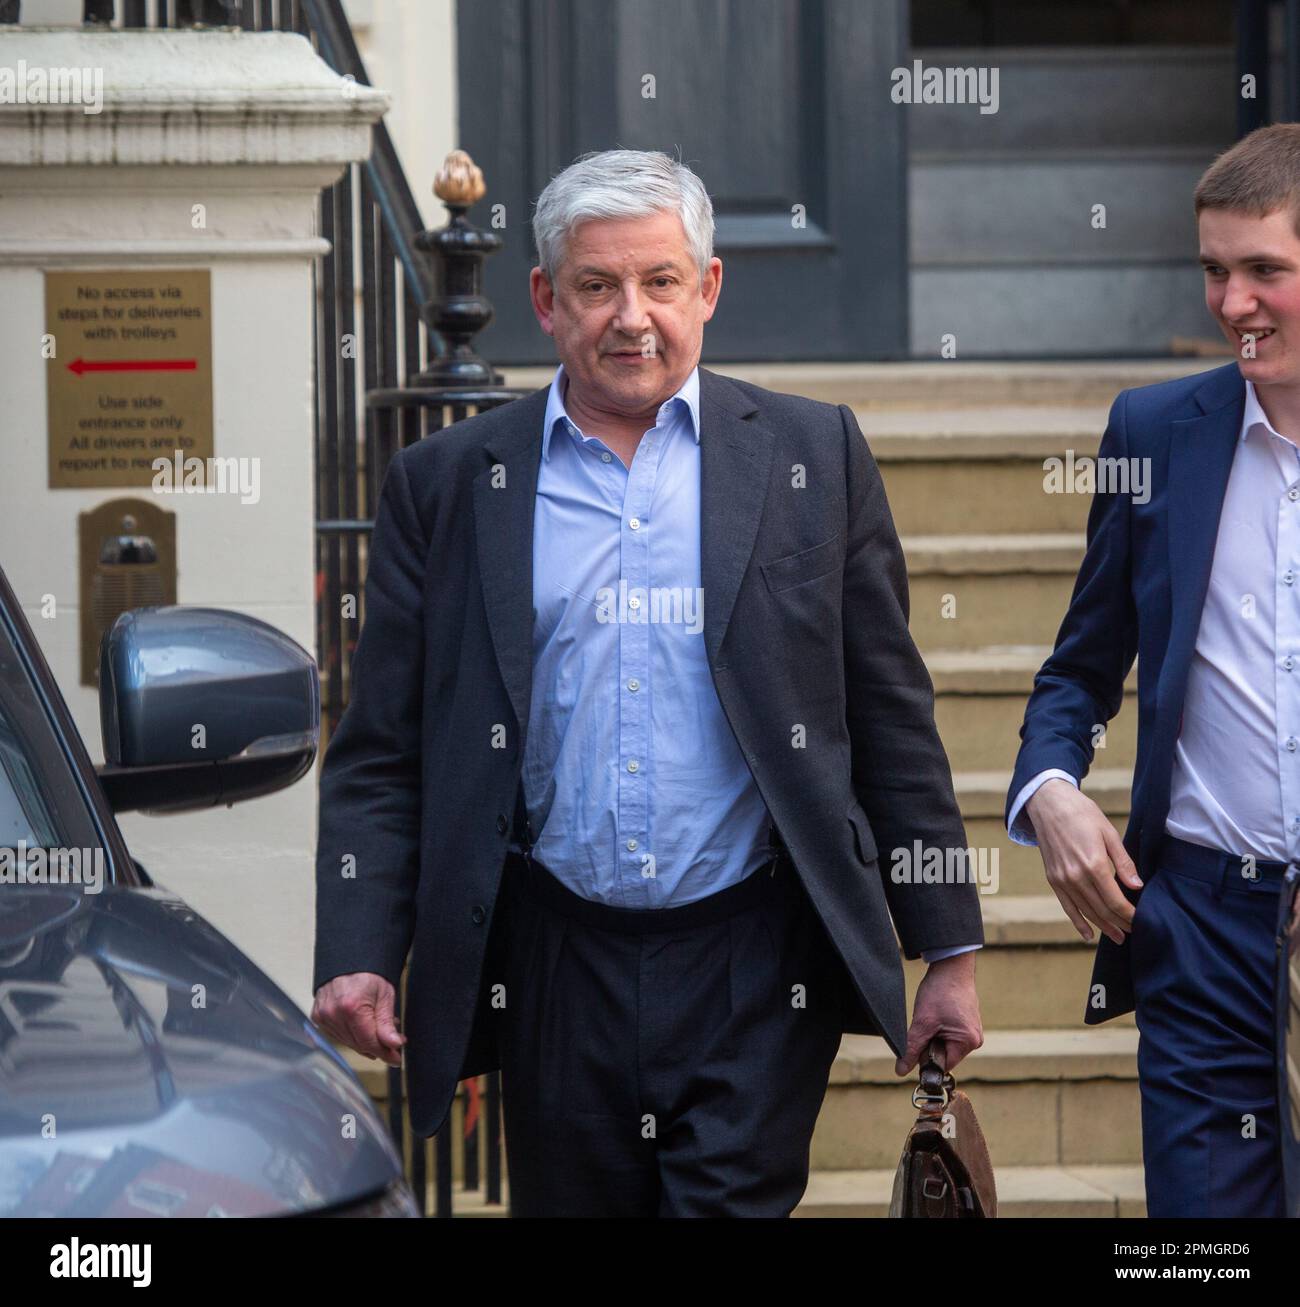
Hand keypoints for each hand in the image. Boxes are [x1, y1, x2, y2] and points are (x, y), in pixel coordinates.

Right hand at [311, 972, 406, 1066]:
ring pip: (348, 1042)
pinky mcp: (317, 1017)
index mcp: (351, 1007)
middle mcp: (333, 1013)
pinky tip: (363, 1029)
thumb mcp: (385, 995)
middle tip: (393, 1046)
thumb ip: (387, 1023)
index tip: (397, 1058)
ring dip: (365, 1042)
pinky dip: (352, 1036)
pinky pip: (337, 1035)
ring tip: (380, 1033)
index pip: (369, 1042)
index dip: (385, 1052)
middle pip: (358, 1044)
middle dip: (378, 1048)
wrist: (350, 959)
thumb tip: (394, 1045)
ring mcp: (323, 1016)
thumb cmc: (369, 974)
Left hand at [894, 951, 981, 1074]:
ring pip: (945, 1043)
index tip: (918, 1042)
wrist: (950, 966)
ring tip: (932, 1015)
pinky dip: (939, 1026)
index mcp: (968, 1042)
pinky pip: (950, 1033)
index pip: (943, 1065)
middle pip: (945, 1055)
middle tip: (925, 1024)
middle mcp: (975, 1039)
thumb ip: (912, 1048)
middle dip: (931, 1043)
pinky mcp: (968, 1022)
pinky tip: (937, 1012)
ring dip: (934, 1034)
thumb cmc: (940, 991)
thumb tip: (900, 1071)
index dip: (927, 1057)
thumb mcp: (922, 1022)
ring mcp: (972, 1030)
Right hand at [1026, 778, 1141, 944]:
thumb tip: (1137, 886)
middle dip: (1119, 923)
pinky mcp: (1053, 879)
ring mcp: (1062, 879)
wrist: (1049, 804)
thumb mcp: (1109, 833)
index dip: (1129, 914)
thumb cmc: (1082, 814)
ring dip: (1102, 927)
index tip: (1141, 920)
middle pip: (1101, 909)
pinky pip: (1066, 906)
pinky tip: (1088, 934)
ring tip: (1117, 937)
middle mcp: (1076, 876)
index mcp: (1093, 864)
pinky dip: (1077, 922)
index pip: (1115, 900)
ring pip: (1085, 911)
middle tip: (1134, 932)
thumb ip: (1123, 862)